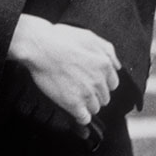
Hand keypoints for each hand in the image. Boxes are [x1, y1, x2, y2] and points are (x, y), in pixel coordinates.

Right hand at [6, 15, 120, 126]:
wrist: (38, 46)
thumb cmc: (60, 39)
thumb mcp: (89, 36)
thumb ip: (107, 50)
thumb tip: (117, 65)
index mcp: (104, 65)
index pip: (112, 84)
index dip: (101, 83)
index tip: (91, 82)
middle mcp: (99, 80)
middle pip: (104, 97)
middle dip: (93, 93)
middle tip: (79, 86)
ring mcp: (87, 93)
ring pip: (94, 108)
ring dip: (86, 104)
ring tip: (73, 96)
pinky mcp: (73, 103)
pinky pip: (84, 118)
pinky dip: (80, 117)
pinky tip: (75, 110)